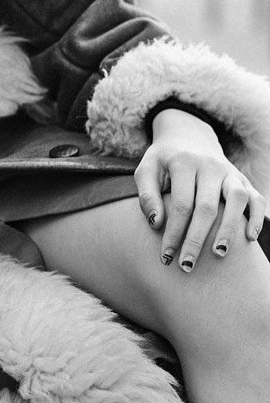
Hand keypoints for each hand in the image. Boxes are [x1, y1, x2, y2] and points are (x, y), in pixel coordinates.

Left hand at [135, 107, 264, 272]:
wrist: (187, 136)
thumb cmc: (163, 161)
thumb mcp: (146, 170)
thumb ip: (147, 195)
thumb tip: (156, 224)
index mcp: (184, 163)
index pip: (181, 204)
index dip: (174, 233)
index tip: (165, 256)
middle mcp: (210, 166)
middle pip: (207, 207)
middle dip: (196, 239)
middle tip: (186, 265)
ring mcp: (230, 172)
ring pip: (236, 200)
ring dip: (229, 229)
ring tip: (218, 254)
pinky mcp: (243, 179)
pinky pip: (256, 198)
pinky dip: (256, 217)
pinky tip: (249, 238)